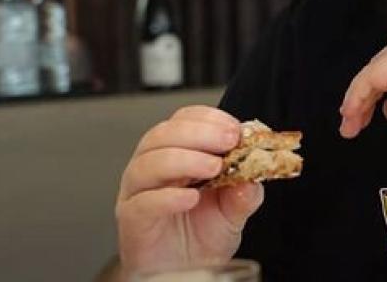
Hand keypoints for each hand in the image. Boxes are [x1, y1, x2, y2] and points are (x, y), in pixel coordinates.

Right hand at [116, 106, 264, 276]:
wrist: (185, 272)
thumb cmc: (202, 234)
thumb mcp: (235, 209)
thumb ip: (245, 191)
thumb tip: (254, 172)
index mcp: (177, 153)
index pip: (184, 120)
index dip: (209, 119)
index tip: (235, 128)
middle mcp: (153, 166)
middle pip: (163, 135)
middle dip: (199, 133)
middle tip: (228, 141)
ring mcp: (138, 192)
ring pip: (148, 163)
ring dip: (184, 159)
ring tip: (214, 167)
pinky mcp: (132, 219)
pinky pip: (142, 202)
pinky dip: (167, 197)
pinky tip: (191, 198)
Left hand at [339, 28, 386, 168]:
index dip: (382, 85)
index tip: (369, 110)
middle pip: (385, 60)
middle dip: (366, 91)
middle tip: (353, 120)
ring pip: (375, 69)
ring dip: (358, 98)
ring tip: (351, 126)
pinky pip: (369, 79)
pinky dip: (356, 99)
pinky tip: (353, 119)